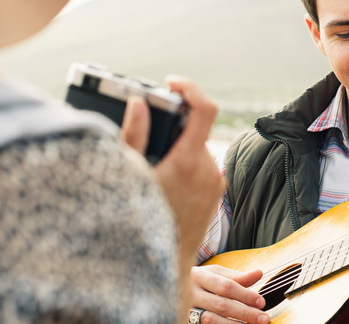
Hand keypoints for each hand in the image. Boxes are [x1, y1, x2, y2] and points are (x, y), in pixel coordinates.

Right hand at [121, 76, 225, 317]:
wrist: (167, 264)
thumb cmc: (143, 223)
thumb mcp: (131, 176)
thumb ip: (135, 135)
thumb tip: (139, 102)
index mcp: (188, 162)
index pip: (205, 109)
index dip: (190, 87)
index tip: (172, 83)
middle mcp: (208, 169)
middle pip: (196, 128)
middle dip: (174, 125)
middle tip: (150, 131)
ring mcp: (215, 181)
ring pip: (198, 146)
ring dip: (179, 145)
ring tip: (155, 164)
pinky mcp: (217, 191)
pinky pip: (203, 164)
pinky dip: (186, 161)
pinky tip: (168, 178)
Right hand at [190, 265, 269, 323]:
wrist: (170, 288)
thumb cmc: (198, 281)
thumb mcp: (214, 274)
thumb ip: (236, 276)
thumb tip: (259, 273)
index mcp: (199, 276)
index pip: (225, 286)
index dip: (245, 295)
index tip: (261, 302)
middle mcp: (191, 293)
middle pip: (221, 305)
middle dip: (244, 313)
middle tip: (263, 318)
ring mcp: (186, 309)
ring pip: (211, 320)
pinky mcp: (185, 320)